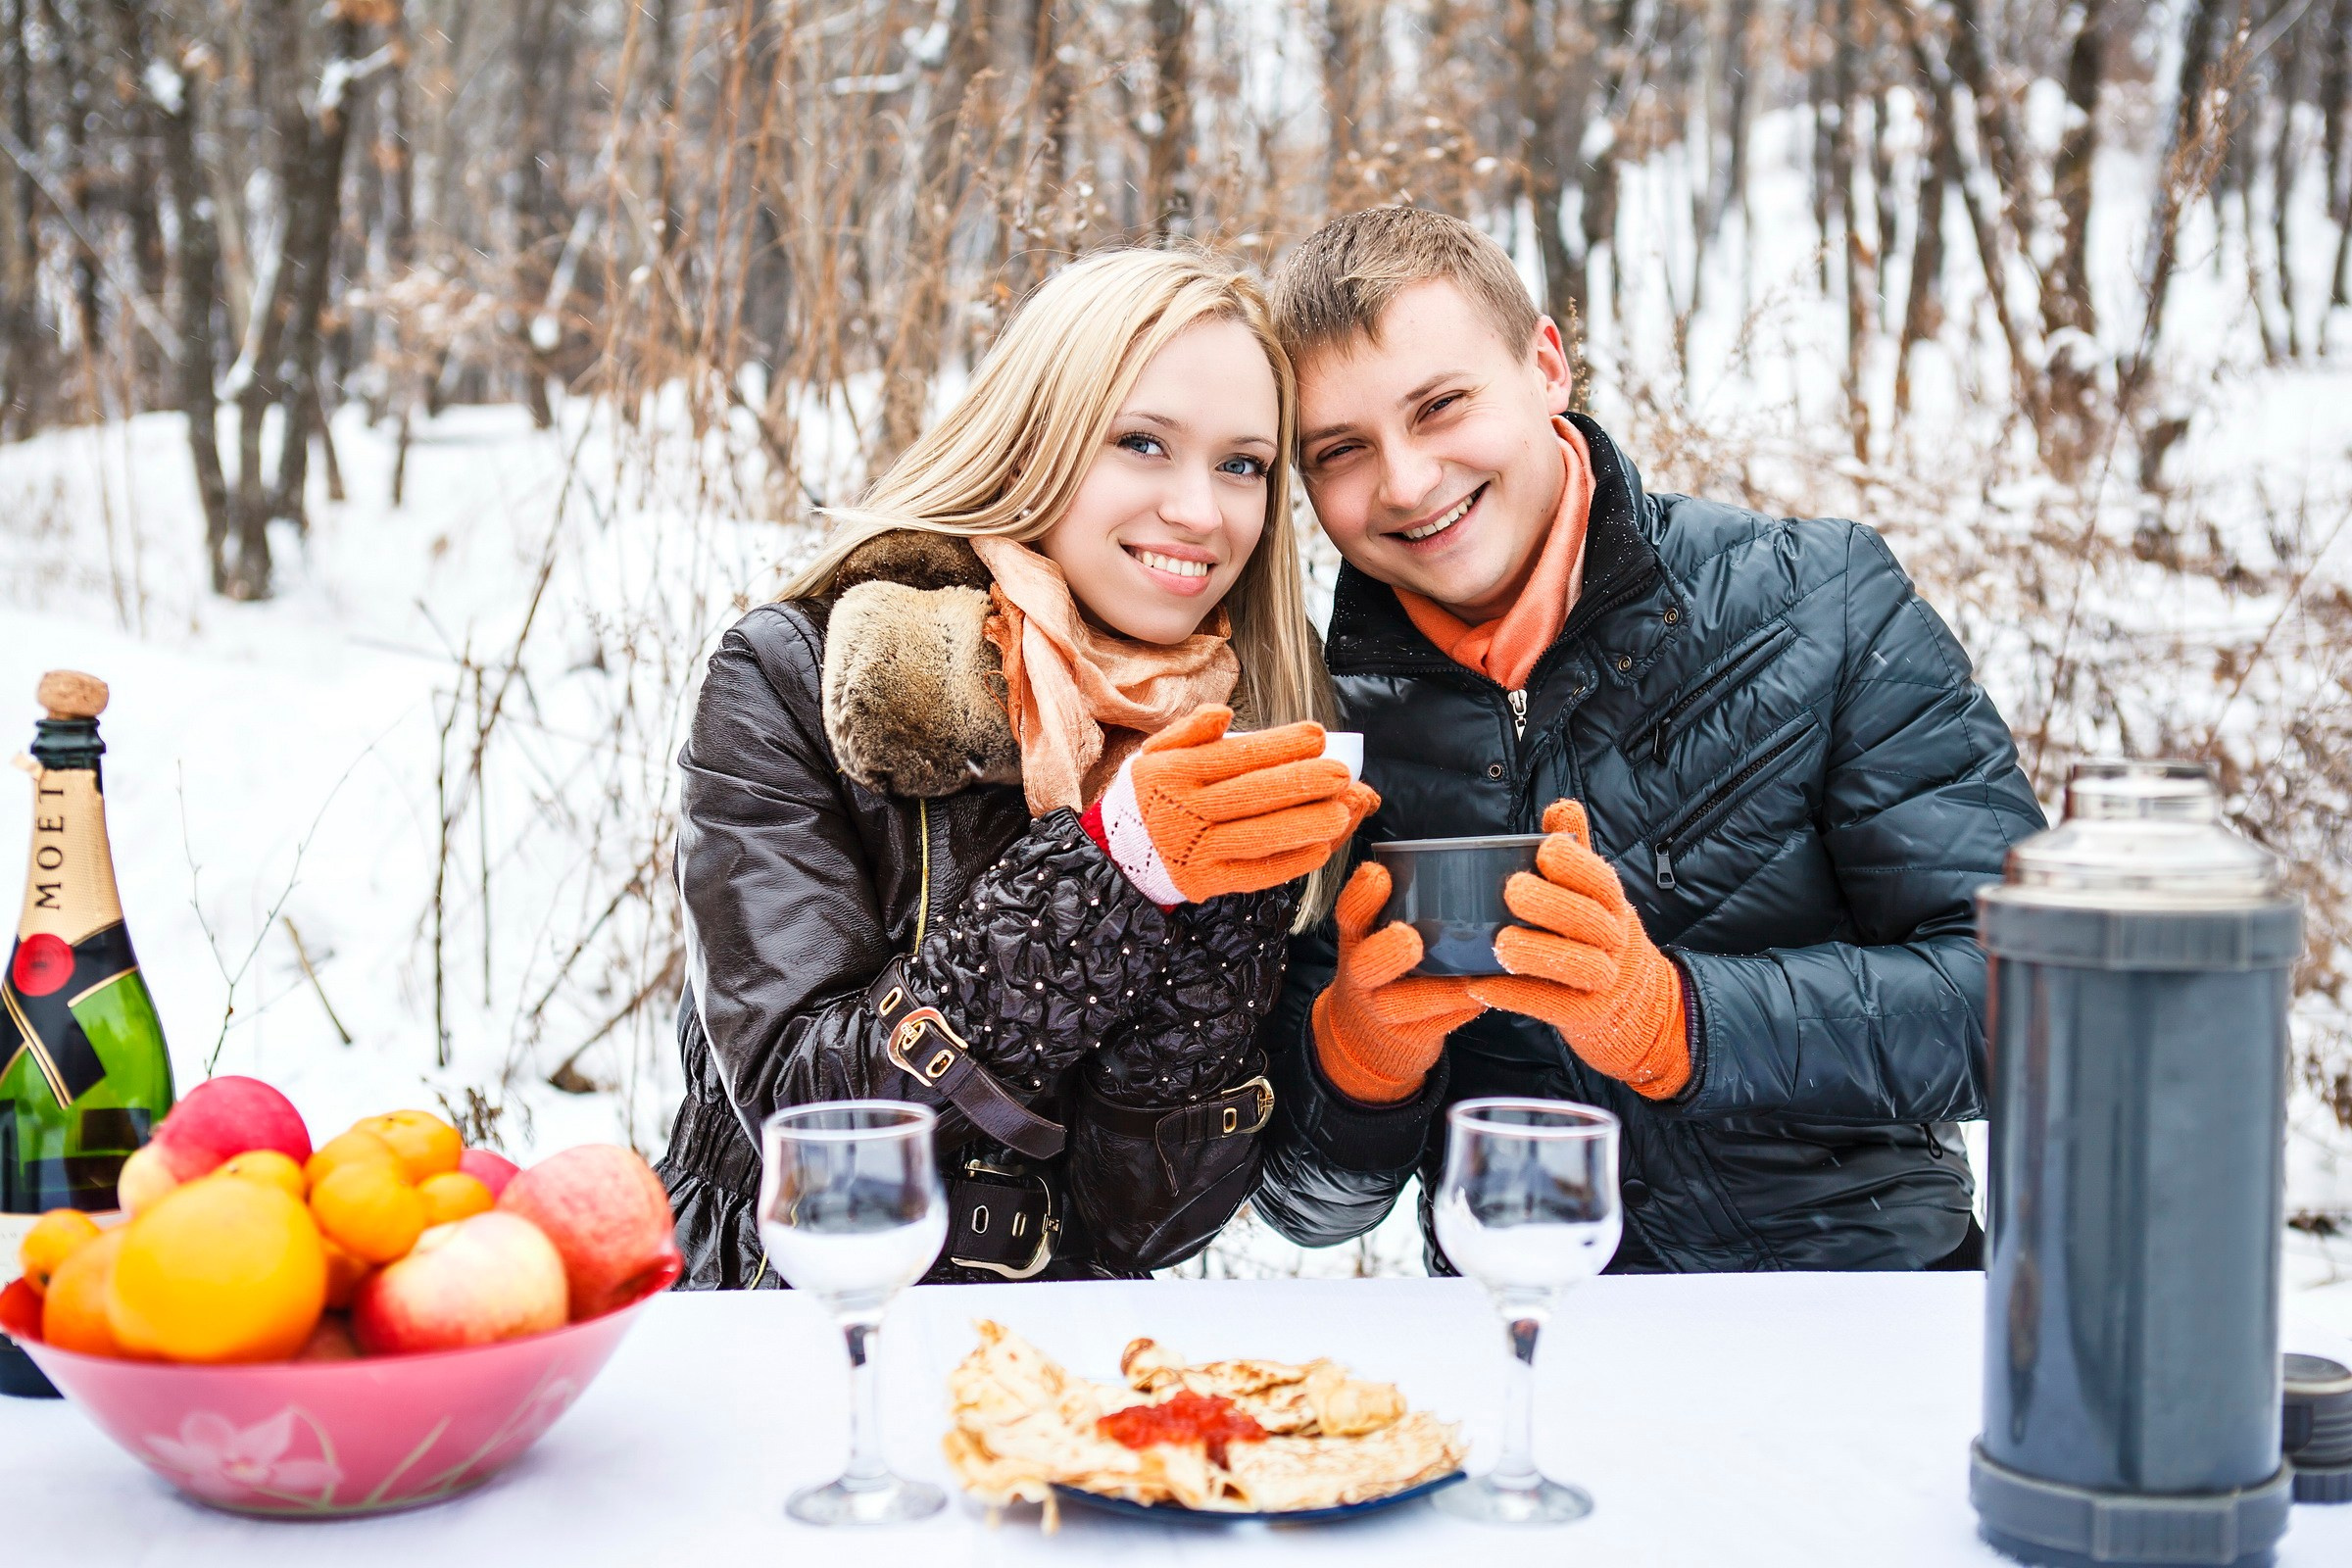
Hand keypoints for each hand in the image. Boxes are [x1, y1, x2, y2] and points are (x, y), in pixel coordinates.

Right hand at [1098, 706, 1369, 902]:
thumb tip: (1224, 714)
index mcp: (1173, 773)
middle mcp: (1183, 812)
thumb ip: (1191, 729)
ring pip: (1257, 836)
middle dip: (1301, 782)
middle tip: (1341, 773)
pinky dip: (1288, 862)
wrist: (1120, 848)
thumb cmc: (1155, 792)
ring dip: (1303, 824)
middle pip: (1252, 795)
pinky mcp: (1205, 881)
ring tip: (1340, 812)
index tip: (1317, 735)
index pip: (1236, 756)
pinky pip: (1253, 874)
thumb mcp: (1158, 750)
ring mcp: (1194, 850)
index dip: (1280, 745)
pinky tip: (1318, 849)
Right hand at [1311, 861, 1485, 1104]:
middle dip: (1387, 951)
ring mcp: (1384, 1011)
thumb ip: (1403, 903)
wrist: (1366, 1039)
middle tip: (1411, 938)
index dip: (1361, 896)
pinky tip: (1490, 996)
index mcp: (1355, 940)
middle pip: (1366, 964)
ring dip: (1440, 991)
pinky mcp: (1412, 1037)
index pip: (1349, 915)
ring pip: (1407, 1004)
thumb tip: (1470, 857)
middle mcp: (1363, 975)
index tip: (1379, 873)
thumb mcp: (1374, 936)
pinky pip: (1441, 1025)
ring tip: (1471, 979)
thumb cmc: (1385, 968)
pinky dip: (1466, 1010)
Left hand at [1468, 799, 1691, 1100]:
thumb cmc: (1598, 938)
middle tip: (1512, 891)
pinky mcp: (1586, 1016)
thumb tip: (1561, 806)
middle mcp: (1615, 940)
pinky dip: (1516, 996)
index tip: (1544, 850)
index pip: (1602, 881)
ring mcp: (1605, 980)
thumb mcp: (1595, 896)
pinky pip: (1553, 1006)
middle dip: (1553, 904)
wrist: (1638, 1008)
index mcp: (1613, 905)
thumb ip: (1577, 853)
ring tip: (1500, 943)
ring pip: (1579, 966)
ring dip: (1538, 953)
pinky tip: (1481, 985)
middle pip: (1590, 921)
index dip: (1577, 864)